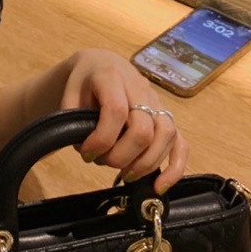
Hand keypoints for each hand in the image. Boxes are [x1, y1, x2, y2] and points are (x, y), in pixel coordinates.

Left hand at [58, 49, 187, 192]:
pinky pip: (181, 143)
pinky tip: (159, 186)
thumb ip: (73, 122)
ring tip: (124, 175)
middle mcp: (140, 88)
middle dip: (122, 156)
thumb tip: (89, 151)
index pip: (116, 111)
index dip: (101, 139)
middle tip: (103, 162)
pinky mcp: (167, 117)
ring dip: (144, 163)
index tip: (86, 153)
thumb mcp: (69, 95)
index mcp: (112, 77)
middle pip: (143, 129)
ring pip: (166, 136)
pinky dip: (175, 168)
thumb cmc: (84, 83)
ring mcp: (158, 102)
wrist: (100, 65)